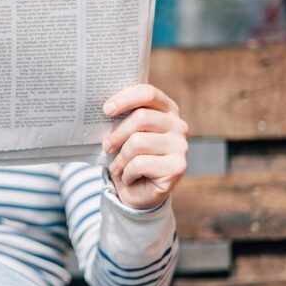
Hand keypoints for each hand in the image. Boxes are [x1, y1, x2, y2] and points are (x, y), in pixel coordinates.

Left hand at [101, 84, 187, 209]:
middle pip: (141, 117)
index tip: (106, 110)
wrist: (137, 192)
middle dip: (117, 133)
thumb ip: (121, 117)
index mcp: (166, 109)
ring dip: (120, 158)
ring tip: (117, 166)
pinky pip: (141, 163)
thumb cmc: (127, 156)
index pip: (148, 93)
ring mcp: (180, 146)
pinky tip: (129, 177)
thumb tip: (104, 107)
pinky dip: (127, 172)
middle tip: (106, 145)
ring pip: (138, 141)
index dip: (125, 98)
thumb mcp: (123, 133)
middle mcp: (178, 125)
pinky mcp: (177, 167)